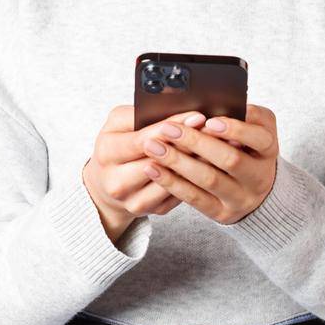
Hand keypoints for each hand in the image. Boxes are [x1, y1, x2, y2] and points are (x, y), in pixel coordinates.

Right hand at [82, 106, 205, 242]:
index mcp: (107, 153)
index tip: (197, 117)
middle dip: (189, 144)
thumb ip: (140, 115)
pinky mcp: (150, 210)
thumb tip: (177, 114)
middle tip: (214, 131)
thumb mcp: (118, 124)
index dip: (172, 127)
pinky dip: (195, 179)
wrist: (106, 183)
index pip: (144, 140)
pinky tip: (209, 166)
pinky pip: (178, 195)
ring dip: (197, 164)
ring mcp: (134, 200)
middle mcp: (117, 181)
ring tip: (217, 147)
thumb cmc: (116, 147)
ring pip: (173, 181)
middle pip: (161, 162)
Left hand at [138, 104, 279, 224]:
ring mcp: (241, 197)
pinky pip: (195, 198)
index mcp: (268, 150)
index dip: (235, 130)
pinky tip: (154, 169)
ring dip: (178, 162)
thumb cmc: (249, 149)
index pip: (259, 139)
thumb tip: (212, 104)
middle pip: (230, 160)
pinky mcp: (222, 213)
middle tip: (169, 128)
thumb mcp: (256, 129)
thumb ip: (242, 116)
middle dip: (197, 142)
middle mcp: (259, 177)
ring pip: (209, 180)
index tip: (209, 120)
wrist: (256, 191)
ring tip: (154, 147)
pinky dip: (171, 182)